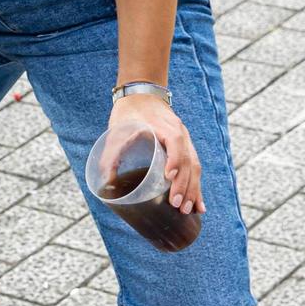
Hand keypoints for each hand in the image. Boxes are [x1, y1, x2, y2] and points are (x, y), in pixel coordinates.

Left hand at [105, 94, 203, 213]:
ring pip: (195, 166)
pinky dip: (196, 186)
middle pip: (189, 159)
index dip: (175, 159)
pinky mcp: (186, 148)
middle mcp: (179, 133)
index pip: (175, 142)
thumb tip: (105, 182)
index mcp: (164, 125)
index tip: (169, 176)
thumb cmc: (128, 113)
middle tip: (178, 205)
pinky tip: (199, 204)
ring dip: (193, 189)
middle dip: (185, 184)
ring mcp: (185, 140)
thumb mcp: (117, 129)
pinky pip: (195, 168)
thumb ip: (111, 153)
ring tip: (189, 210)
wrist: (142, 94)